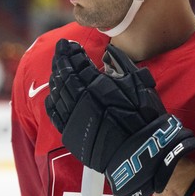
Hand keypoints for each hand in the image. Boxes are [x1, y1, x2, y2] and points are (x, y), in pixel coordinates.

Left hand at [45, 39, 194, 195]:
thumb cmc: (142, 115)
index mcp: (95, 84)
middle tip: (59, 50)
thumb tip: (108, 52)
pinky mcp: (70, 133)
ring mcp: (72, 116)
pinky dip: (52, 99)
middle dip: (60, 60)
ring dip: (56, 76)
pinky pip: (54, 113)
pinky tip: (53, 92)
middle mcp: (79, 98)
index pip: (76, 63)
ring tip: (57, 67)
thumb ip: (121, 64)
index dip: (71, 52)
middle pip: (63, 75)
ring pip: (57, 91)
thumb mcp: (137, 82)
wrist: (139, 150)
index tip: (69, 45)